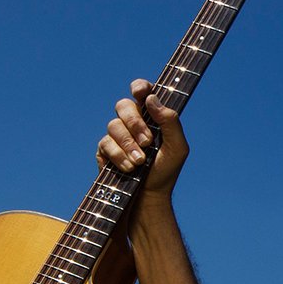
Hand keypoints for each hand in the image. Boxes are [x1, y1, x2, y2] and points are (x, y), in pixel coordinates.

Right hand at [97, 78, 189, 197]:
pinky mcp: (104, 150)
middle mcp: (132, 122)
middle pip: (123, 105)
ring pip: (113, 125)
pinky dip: (119, 156)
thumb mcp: (178, 147)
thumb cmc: (166, 171)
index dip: (139, 87)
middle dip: (134, 123)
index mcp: (151, 116)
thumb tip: (152, 98)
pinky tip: (129, 167)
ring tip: (140, 162)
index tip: (140, 92)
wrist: (150, 196)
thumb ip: (170, 121)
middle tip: (147, 142)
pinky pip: (105, 143)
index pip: (142, 92)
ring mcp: (117, 135)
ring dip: (128, 144)